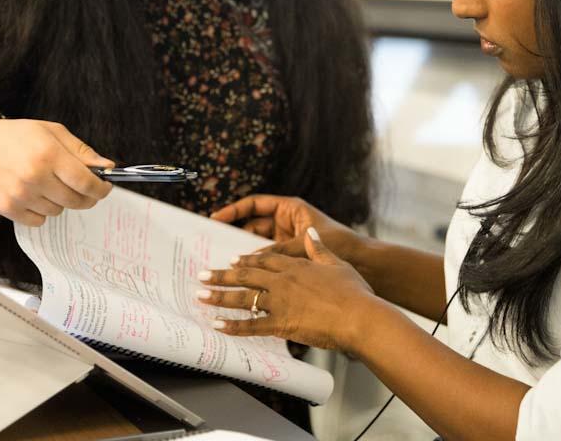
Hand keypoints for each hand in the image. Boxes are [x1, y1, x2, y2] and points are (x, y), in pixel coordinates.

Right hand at [0, 119, 114, 226]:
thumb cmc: (17, 137)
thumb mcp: (52, 132)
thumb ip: (82, 151)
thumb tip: (107, 167)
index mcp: (48, 154)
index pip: (86, 182)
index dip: (101, 188)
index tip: (105, 187)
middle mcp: (34, 177)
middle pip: (76, 201)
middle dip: (86, 196)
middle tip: (83, 187)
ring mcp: (20, 195)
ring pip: (59, 211)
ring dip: (61, 201)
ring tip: (48, 183)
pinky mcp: (8, 209)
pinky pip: (39, 221)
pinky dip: (42, 211)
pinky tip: (34, 194)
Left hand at [197, 228, 381, 353]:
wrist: (359, 317)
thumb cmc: (354, 293)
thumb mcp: (337, 263)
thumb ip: (319, 249)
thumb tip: (311, 234)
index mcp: (296, 266)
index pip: (265, 259)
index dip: (247, 260)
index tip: (233, 260)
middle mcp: (283, 281)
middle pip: (246, 275)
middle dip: (222, 275)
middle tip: (203, 274)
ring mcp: (280, 302)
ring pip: (243, 297)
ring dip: (219, 296)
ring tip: (201, 296)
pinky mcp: (282, 324)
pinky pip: (252, 326)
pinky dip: (234, 326)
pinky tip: (219, 325)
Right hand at [211, 194, 363, 264]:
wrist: (367, 264)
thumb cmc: (343, 244)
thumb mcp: (306, 243)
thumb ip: (278, 250)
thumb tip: (249, 260)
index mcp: (291, 209)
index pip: (255, 205)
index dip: (234, 210)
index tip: (215, 219)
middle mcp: (287, 223)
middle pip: (252, 225)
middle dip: (233, 234)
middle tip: (212, 244)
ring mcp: (288, 241)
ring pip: (257, 245)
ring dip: (242, 254)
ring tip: (221, 264)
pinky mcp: (291, 260)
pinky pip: (267, 261)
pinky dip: (255, 268)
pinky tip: (241, 279)